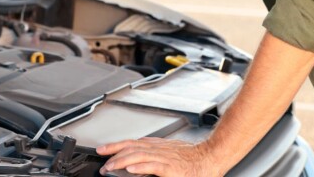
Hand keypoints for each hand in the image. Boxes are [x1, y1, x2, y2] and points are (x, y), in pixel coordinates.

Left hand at [96, 137, 219, 176]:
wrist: (211, 157)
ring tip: (110, 167)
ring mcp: (164, 158)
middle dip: (114, 154)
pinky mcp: (171, 168)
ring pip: (138, 155)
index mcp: (157, 146)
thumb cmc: (193, 159)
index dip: (115, 146)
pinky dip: (140, 166)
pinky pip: (153, 166)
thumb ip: (154, 156)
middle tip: (102, 163)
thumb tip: (137, 163)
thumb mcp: (170, 154)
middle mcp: (158, 149)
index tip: (103, 150)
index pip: (131, 143)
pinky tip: (130, 169)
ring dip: (121, 161)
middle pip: (131, 147)